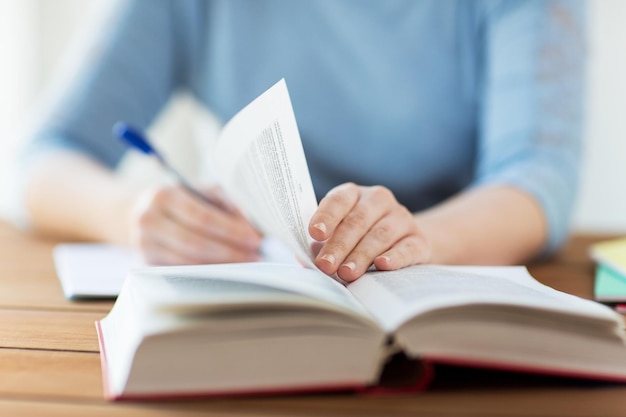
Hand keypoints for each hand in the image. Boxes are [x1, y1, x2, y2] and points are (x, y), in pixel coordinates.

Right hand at [129, 184, 261, 264]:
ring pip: (189, 261)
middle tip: (256, 256)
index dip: (231, 231)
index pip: (203, 217)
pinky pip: (182, 271)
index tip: (255, 239)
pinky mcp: (146, 263)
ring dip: (221, 265)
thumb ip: (225, 201)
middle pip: (195, 243)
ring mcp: (144, 245)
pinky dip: (207, 271)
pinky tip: (226, 270)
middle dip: (230, 252)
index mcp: (163, 196)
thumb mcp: (199, 191)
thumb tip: (251, 226)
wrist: (140, 212)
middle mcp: (148, 220)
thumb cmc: (180, 200)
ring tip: (246, 264)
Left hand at [309, 183, 430, 281]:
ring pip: (381, 234)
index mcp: (354, 194)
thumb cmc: (357, 239)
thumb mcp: (336, 236)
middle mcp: (379, 200)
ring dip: (361, 255)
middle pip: (358, 221)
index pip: (339, 200)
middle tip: (326, 265)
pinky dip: (394, 257)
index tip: (315, 233)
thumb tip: (302, 262)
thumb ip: (319, 246)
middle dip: (340, 245)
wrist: (402, 244)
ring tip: (347, 273)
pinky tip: (382, 265)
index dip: (327, 216)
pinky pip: (407, 247)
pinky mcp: (418, 239)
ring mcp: (401, 218)